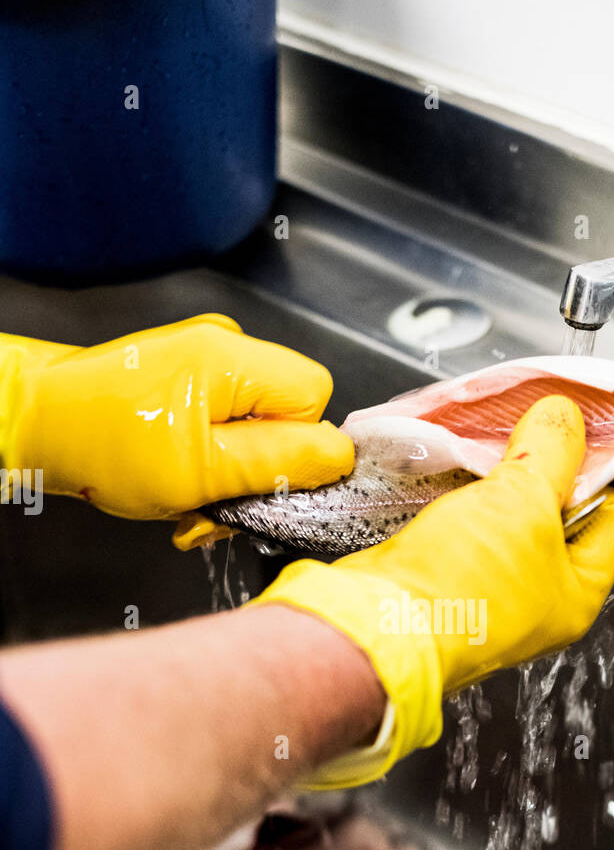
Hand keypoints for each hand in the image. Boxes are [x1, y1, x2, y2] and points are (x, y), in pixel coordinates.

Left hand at [0, 315, 351, 519]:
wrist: (36, 424)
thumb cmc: (106, 446)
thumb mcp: (204, 470)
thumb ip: (282, 462)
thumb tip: (342, 457)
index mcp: (234, 358)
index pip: (316, 398)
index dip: (297, 447)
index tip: (260, 480)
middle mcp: (224, 346)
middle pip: (287, 414)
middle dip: (260, 469)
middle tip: (216, 503)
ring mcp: (201, 360)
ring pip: (255, 426)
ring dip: (231, 474)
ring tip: (188, 499)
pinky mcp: (182, 376)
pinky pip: (223, 424)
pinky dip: (208, 461)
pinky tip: (178, 482)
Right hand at [254, 395, 613, 785]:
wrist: (376, 625)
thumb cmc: (461, 585)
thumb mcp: (525, 502)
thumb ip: (554, 452)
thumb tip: (565, 416)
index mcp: (577, 596)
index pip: (611, 517)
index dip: (598, 468)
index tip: (572, 432)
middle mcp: (536, 601)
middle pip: (556, 515)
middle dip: (540, 471)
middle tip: (525, 431)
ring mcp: (487, 592)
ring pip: (504, 517)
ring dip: (494, 481)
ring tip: (485, 444)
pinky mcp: (442, 580)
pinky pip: (462, 527)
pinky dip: (458, 498)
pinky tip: (451, 470)